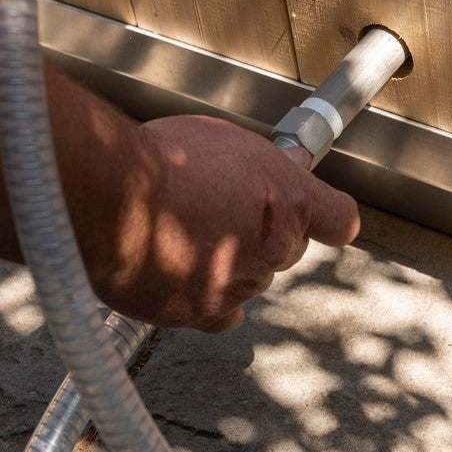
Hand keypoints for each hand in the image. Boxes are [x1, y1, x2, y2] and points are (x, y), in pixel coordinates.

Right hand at [87, 115, 359, 331]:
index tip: (320, 216)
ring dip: (231, 261)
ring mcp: (241, 283)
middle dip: (263, 231)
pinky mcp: (204, 312)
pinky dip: (210, 296)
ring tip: (188, 232)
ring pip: (251, 277)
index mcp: (290, 201)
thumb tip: (283, 164)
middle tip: (224, 209)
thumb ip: (260, 163)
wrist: (113, 197)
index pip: (338, 219)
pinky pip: (222, 312)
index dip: (327, 217)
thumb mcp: (224, 139)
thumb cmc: (163, 159)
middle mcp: (274, 248)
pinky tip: (187, 275)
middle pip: (286, 248)